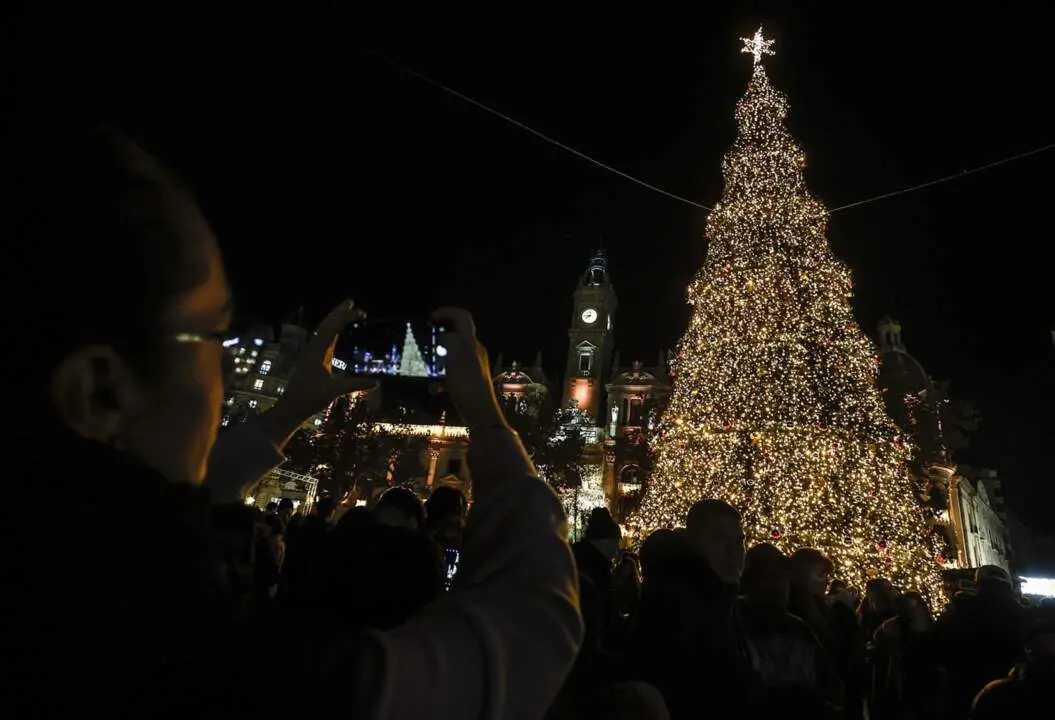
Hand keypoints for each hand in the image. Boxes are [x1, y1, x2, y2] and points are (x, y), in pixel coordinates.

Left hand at [282, 299, 377, 417]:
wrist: (291, 408)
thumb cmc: (309, 399)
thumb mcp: (333, 391)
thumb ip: (355, 385)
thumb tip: (376, 382)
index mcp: (317, 352)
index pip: (332, 328)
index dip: (345, 317)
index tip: (360, 312)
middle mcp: (313, 349)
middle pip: (326, 325)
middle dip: (338, 312)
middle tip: (351, 302)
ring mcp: (312, 354)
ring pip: (323, 331)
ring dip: (334, 320)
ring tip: (346, 312)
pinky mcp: (313, 360)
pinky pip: (323, 340)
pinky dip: (332, 331)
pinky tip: (336, 333)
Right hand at [431, 307, 505, 429]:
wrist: (480, 413)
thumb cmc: (468, 383)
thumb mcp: (457, 357)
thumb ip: (450, 341)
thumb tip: (443, 336)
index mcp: (472, 343)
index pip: (462, 317)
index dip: (447, 312)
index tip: (430, 318)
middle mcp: (474, 352)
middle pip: (456, 336)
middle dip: (439, 337)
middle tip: (423, 341)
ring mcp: (471, 368)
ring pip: (450, 356)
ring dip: (437, 359)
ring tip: (424, 365)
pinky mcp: (467, 383)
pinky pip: (450, 375)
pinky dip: (440, 379)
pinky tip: (433, 388)